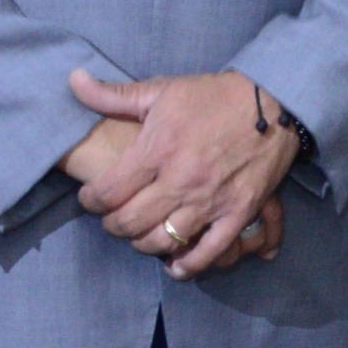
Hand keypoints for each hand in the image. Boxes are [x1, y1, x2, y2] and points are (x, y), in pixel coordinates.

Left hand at [68, 68, 301, 278]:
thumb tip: (72, 79)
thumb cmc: (214, 96)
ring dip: (142, 243)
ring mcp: (211, 200)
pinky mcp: (239, 212)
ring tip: (140, 234)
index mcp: (158, 149)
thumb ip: (113, 94)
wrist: (275, 102)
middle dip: (112, 225)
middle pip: (129, 222)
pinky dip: (188, 266)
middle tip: (113, 218)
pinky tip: (174, 267)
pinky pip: (208, 251)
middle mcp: (181, 180)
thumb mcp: (162, 90)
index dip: (90, 201)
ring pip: (162, 241)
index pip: (107, 192)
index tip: (90, 199)